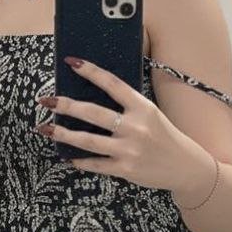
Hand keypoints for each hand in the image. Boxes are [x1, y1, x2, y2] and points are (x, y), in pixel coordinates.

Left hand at [34, 54, 187, 190]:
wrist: (186, 166)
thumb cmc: (164, 136)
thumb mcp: (151, 113)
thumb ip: (127, 105)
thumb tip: (94, 96)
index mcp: (142, 107)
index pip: (112, 83)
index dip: (90, 71)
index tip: (71, 62)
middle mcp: (135, 126)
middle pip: (93, 112)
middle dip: (65, 105)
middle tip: (45, 100)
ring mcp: (129, 149)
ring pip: (88, 140)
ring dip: (63, 134)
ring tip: (45, 129)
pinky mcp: (126, 169)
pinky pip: (96, 164)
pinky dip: (80, 161)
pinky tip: (67, 156)